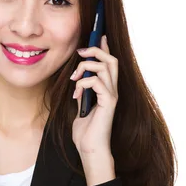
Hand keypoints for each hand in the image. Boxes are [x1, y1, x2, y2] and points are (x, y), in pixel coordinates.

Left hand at [71, 35, 118, 155]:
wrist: (90, 149)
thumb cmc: (86, 133)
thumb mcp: (81, 108)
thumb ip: (83, 93)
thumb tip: (78, 81)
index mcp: (107, 90)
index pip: (109, 62)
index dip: (104, 47)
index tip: (97, 35)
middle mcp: (112, 90)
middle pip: (111, 59)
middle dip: (95, 51)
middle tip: (80, 53)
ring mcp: (112, 96)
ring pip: (105, 66)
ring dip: (85, 68)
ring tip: (73, 80)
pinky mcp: (108, 103)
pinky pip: (97, 83)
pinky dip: (83, 84)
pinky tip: (76, 95)